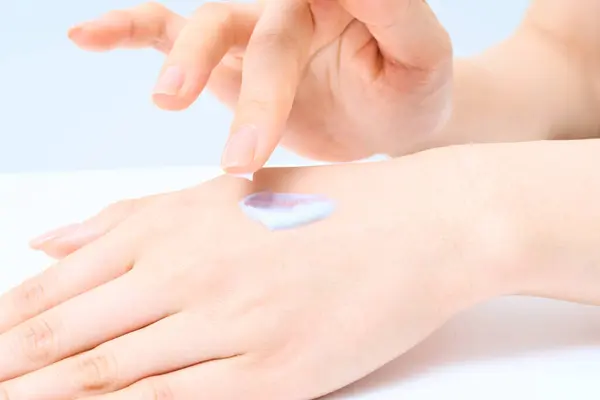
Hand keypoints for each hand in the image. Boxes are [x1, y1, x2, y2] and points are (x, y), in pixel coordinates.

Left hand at [5, 156, 501, 398]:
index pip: (63, 286)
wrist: (419, 227)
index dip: (9, 324)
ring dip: (48, 397)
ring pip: (112, 376)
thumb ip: (130, 218)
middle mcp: (192, 272)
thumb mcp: (224, 195)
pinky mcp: (275, 375)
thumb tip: (48, 242)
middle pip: (73, 336)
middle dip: (12, 367)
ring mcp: (232, 326)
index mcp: (176, 226)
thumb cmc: (327, 206)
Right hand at [68, 1, 451, 171]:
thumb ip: (394, 10)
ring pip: (205, 26)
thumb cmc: (410, 90)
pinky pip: (169, 33)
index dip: (280, 17)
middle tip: (242, 157)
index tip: (257, 59)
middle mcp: (290, 5)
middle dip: (253, 96)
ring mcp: (253, 30)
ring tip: (168, 101)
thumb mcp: (421, 54)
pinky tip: (89, 36)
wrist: (389, 121)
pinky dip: (130, 33)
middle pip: (255, 32)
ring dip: (184, 64)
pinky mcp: (227, 62)